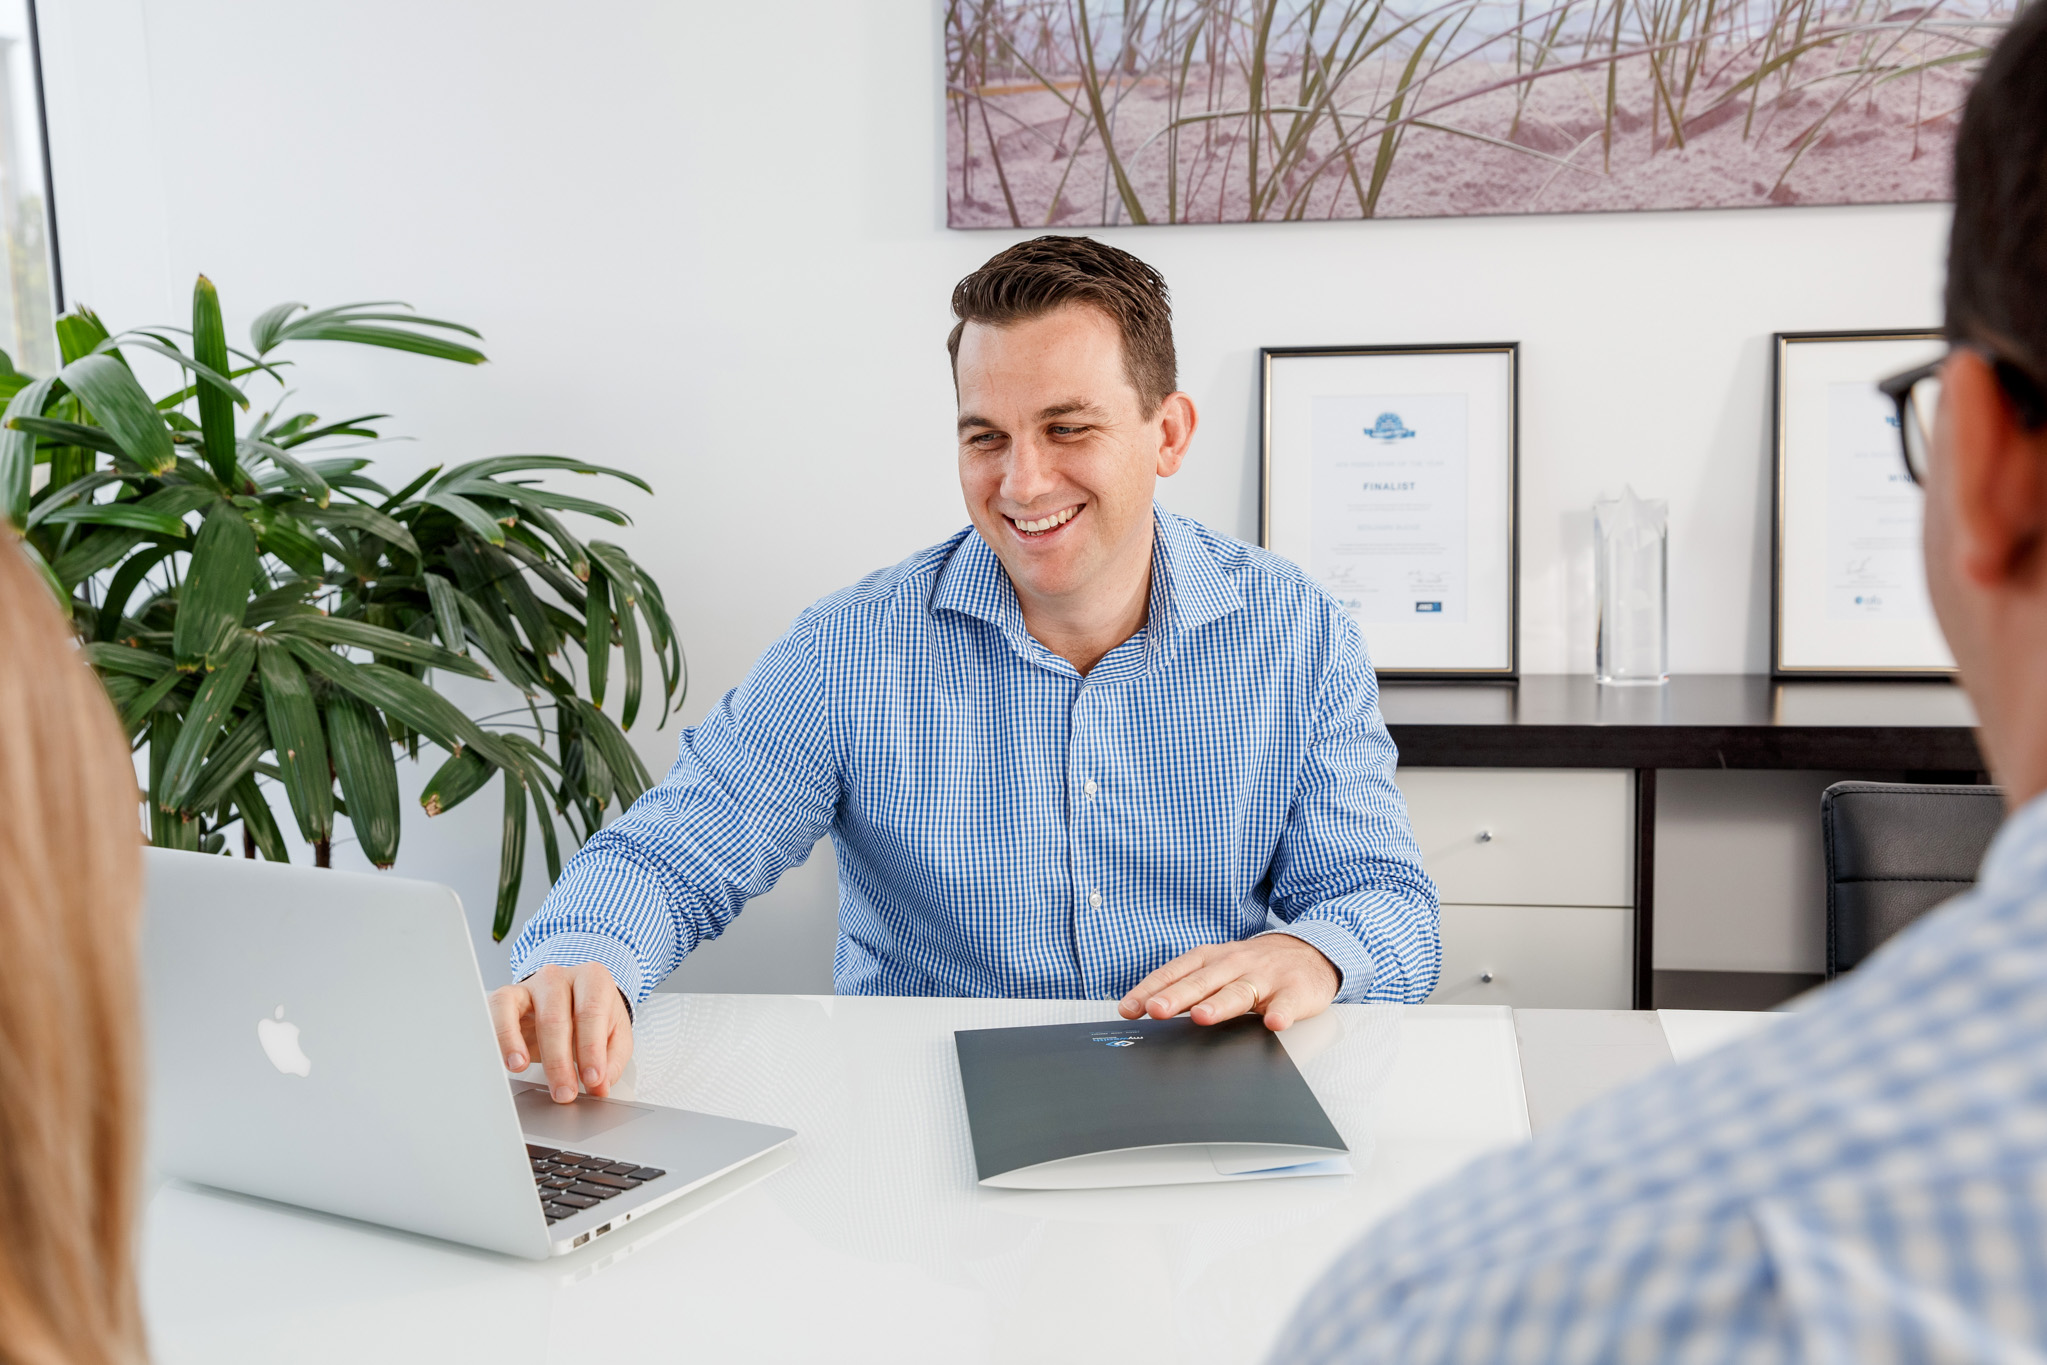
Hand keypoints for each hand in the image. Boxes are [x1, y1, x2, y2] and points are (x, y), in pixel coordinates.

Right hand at [489, 962, 634, 1103]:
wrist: (572, 1001)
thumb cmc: (593, 1017)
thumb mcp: (615, 1034)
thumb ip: (612, 1059)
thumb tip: (601, 1085)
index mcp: (593, 980)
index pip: (591, 1012)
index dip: (591, 1049)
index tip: (592, 1079)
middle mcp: (560, 978)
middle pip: (554, 1018)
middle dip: (558, 1062)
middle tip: (564, 1093)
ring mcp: (531, 985)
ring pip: (520, 1011)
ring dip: (518, 1045)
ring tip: (522, 1069)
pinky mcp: (508, 996)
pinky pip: (497, 1010)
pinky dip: (499, 1035)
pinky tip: (508, 1058)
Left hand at [1117, 934, 1339, 1031]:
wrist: (1308, 952)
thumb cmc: (1251, 966)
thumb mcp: (1215, 969)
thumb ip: (1183, 987)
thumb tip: (1143, 1008)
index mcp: (1210, 959)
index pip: (1175, 973)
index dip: (1150, 990)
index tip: (1128, 1009)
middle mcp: (1234, 965)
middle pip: (1202, 982)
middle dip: (1177, 996)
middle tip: (1156, 1010)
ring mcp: (1265, 977)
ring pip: (1239, 992)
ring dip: (1220, 1004)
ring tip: (1201, 1017)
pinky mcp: (1294, 992)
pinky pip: (1287, 1005)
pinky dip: (1280, 1014)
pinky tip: (1273, 1024)